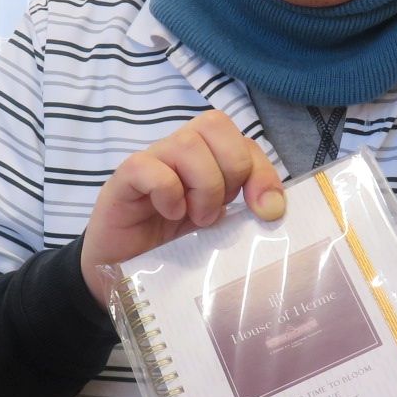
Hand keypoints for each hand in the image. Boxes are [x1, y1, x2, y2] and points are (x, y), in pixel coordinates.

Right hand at [80, 110, 285, 304]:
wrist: (124, 272)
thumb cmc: (174, 246)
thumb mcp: (220, 228)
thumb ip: (247, 211)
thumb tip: (273, 207)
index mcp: (207, 158)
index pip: (243, 139)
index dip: (261, 170)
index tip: (266, 211)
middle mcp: (179, 150)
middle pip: (215, 124)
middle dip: (231, 171)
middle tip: (218, 211)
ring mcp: (150, 161)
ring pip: (187, 143)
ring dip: (202, 186)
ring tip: (195, 218)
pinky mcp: (123, 179)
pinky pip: (148, 167)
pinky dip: (168, 192)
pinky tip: (168, 214)